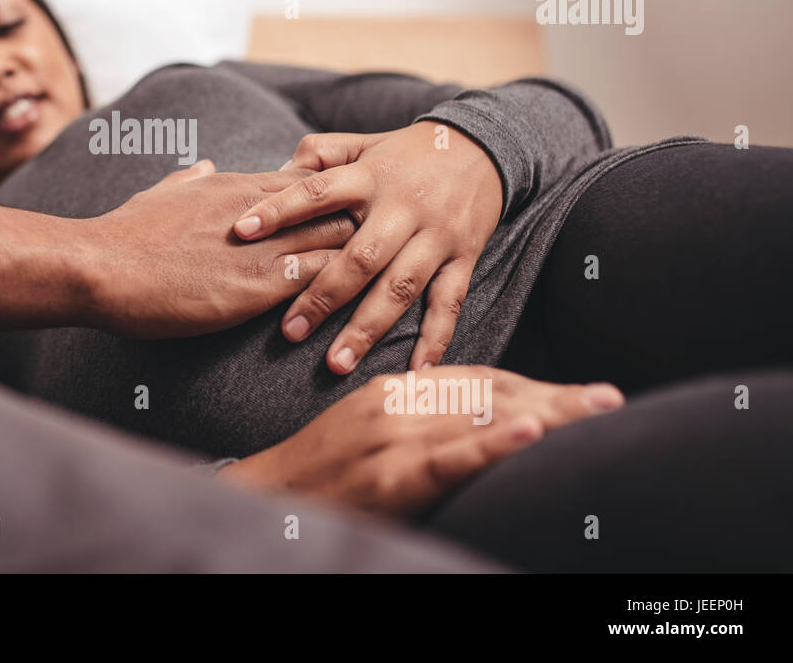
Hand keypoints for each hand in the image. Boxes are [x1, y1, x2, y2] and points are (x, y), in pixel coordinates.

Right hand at [85, 160, 357, 338]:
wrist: (101, 266)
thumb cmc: (124, 232)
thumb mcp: (161, 192)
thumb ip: (188, 179)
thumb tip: (203, 165)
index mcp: (235, 185)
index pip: (307, 182)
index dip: (330, 200)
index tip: (344, 217)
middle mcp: (259, 211)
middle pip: (335, 205)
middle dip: (358, 225)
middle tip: (377, 246)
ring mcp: (261, 248)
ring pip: (337, 239)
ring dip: (357, 258)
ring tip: (377, 276)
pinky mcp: (257, 287)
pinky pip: (319, 279)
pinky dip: (340, 289)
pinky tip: (353, 304)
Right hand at [219, 366, 624, 517]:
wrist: (268, 499)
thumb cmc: (321, 473)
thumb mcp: (367, 431)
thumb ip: (415, 419)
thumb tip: (474, 421)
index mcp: (394, 390)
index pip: (479, 379)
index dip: (533, 385)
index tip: (578, 394)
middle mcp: (397, 403)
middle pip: (492, 393)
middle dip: (555, 397)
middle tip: (610, 398)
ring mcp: (392, 438)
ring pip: (482, 417)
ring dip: (547, 414)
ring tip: (597, 410)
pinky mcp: (390, 477)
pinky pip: (450, 457)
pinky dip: (493, 444)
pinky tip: (531, 432)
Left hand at [231, 123, 503, 373]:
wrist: (485, 147)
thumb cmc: (406, 152)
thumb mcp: (364, 142)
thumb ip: (319, 153)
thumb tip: (274, 172)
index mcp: (370, 176)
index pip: (318, 191)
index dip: (279, 210)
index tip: (241, 231)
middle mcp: (403, 208)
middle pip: (360, 257)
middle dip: (323, 297)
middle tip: (290, 332)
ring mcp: (436, 236)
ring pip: (399, 288)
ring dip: (367, 329)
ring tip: (336, 364)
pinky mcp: (464, 258)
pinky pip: (449, 303)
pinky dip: (435, 340)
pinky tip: (415, 372)